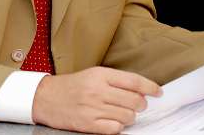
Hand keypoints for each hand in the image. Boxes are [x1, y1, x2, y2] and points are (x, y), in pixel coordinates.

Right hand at [32, 66, 161, 133]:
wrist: (46, 98)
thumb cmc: (72, 86)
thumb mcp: (93, 74)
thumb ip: (115, 81)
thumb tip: (141, 91)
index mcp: (100, 75)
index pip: (134, 81)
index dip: (150, 87)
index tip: (158, 92)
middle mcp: (98, 90)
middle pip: (134, 100)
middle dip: (140, 105)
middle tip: (137, 105)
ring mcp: (93, 108)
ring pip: (127, 117)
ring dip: (129, 117)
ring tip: (122, 113)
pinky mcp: (88, 124)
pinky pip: (114, 129)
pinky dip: (117, 127)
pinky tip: (112, 122)